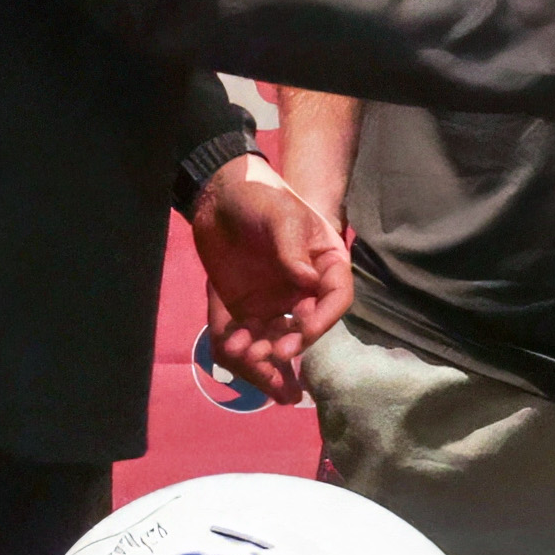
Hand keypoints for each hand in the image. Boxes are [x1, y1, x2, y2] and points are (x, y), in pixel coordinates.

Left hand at [193, 156, 349, 405]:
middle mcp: (305, 288)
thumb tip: (308, 281)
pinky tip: (232, 346)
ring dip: (267, 350)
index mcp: (325, 264)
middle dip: (295, 341)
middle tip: (277, 352)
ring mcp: (276, 301)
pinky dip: (242, 345)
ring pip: (279, 336)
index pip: (336, 296)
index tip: (306, 328)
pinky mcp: (247, 308)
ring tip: (249, 355)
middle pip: (308, 324)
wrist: (218, 199)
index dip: (325, 317)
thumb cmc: (260, 199)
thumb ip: (293, 248)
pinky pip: (249, 334)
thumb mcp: (281, 215)